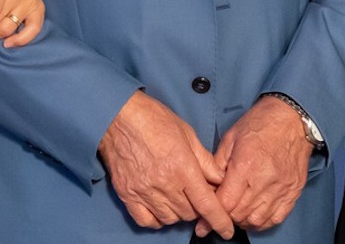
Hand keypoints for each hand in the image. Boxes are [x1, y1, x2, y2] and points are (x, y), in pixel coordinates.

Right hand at [99, 91, 234, 239]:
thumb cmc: (153, 119)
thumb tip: (220, 179)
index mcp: (182, 167)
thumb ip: (205, 161)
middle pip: (189, 213)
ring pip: (170, 219)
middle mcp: (163, 183)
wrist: (118, 116)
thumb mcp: (187, 134)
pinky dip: (156, 218)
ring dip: (178, 213)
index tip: (227, 230)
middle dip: (197, 208)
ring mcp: (143, 191)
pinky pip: (146, 221)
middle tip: (195, 194)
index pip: (206, 204)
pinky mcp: (127, 194)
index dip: (220, 221)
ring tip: (177, 196)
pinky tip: (160, 206)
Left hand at [211, 96, 311, 231]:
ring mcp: (281, 189)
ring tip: (235, 213)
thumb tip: (208, 186)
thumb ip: (217, 164)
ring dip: (242, 221)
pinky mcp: (293, 192)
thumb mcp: (230, 138)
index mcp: (245, 165)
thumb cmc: (260, 124)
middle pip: (239, 214)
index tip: (203, 218)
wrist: (292, 118)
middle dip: (225, 216)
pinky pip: (276, 218)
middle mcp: (264, 181)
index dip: (212, 212)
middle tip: (219, 211)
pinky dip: (262, 222)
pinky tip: (254, 215)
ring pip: (256, 220)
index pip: (226, 202)